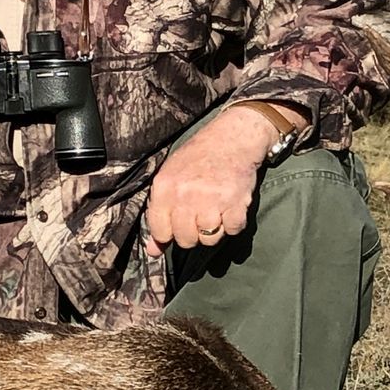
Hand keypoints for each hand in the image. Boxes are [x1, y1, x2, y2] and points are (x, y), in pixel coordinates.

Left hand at [143, 104, 298, 255]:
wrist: (233, 138)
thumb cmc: (199, 157)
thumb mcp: (171, 179)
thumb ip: (159, 214)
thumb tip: (153, 251)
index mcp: (165, 187)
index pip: (160, 231)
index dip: (169, 234)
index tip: (177, 225)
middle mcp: (186, 195)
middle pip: (185, 240)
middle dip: (193, 233)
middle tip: (199, 214)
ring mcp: (212, 200)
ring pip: (209, 239)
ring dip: (214, 229)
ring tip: (216, 209)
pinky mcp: (236, 203)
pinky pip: (232, 230)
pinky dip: (233, 223)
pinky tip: (230, 207)